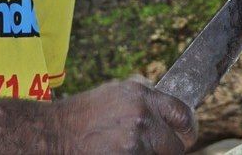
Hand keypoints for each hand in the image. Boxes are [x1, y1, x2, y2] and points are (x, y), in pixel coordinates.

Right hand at [55, 79, 197, 153]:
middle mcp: (141, 116)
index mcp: (140, 95)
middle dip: (169, 149)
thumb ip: (144, 97)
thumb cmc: (83, 115)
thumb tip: (169, 107)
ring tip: (126, 149)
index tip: (184, 134)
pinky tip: (117, 153)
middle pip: (177, 145)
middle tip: (155, 148)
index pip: (183, 114)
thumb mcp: (115, 92)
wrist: (54, 133)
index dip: (187, 127)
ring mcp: (135, 141)